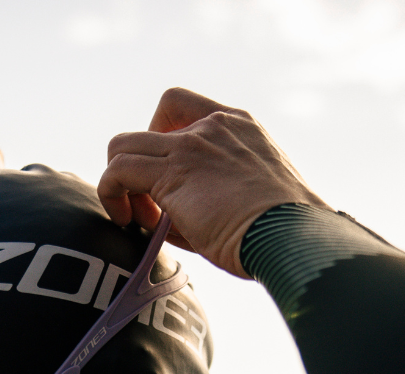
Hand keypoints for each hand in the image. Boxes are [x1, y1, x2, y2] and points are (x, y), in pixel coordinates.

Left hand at [99, 88, 329, 277]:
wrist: (293, 235)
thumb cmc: (285, 233)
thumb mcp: (257, 202)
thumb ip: (219, 197)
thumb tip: (170, 222)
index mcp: (240, 126)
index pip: (185, 108)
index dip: (166, 138)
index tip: (172, 178)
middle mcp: (213, 127)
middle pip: (151, 127)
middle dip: (144, 167)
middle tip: (153, 206)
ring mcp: (190, 146)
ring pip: (124, 147)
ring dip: (122, 183)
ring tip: (137, 218)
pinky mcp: (170, 174)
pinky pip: (117, 172)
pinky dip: (111, 194)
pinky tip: (125, 220)